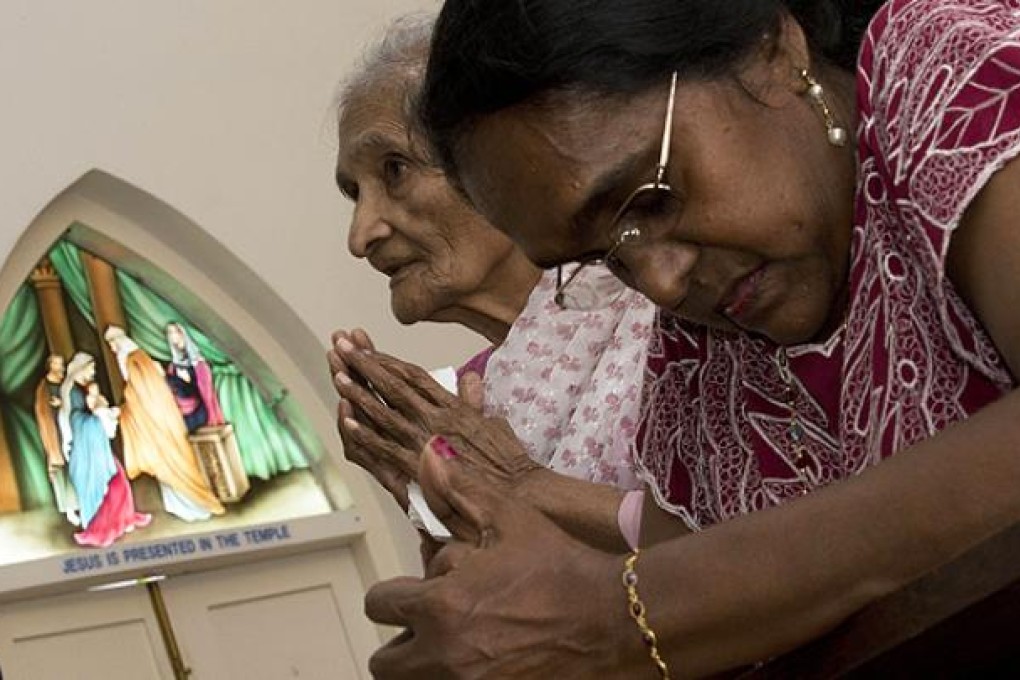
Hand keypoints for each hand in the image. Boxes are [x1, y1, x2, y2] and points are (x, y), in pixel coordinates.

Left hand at [330, 329, 541, 496]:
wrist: (511, 491)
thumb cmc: (506, 462)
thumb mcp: (493, 423)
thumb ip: (476, 401)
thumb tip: (471, 378)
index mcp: (451, 406)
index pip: (414, 376)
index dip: (388, 361)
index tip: (369, 349)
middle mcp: (435, 418)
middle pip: (393, 385)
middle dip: (365, 364)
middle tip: (343, 344)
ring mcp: (424, 441)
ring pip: (383, 412)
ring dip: (358, 392)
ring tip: (337, 374)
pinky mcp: (417, 466)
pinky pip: (384, 447)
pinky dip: (364, 433)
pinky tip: (346, 418)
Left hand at [365, 438, 622, 678]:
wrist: (611, 618)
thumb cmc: (559, 565)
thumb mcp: (509, 517)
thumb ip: (459, 490)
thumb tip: (427, 456)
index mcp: (440, 605)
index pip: (379, 606)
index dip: (393, 594)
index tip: (413, 592)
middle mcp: (444, 655)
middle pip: (385, 663)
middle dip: (401, 640)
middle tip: (427, 626)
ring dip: (421, 664)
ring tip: (451, 644)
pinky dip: (453, 677)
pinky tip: (481, 660)